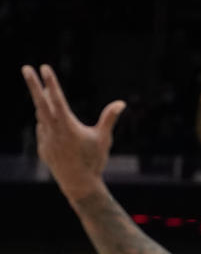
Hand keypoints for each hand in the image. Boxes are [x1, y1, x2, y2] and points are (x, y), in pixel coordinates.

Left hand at [21, 65, 125, 200]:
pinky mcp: (43, 149)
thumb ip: (109, 118)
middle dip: (33, 84)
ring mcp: (45, 139)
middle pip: (40, 102)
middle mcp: (53, 130)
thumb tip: (121, 103)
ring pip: (42, 116)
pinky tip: (54, 129)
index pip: (57, 98)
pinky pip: (43, 132)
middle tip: (26, 69)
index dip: (51, 82)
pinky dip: (47, 126)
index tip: (44, 67)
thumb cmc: (94, 161)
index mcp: (67, 125)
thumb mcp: (103, 139)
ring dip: (43, 105)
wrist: (80, 186)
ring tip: (46, 96)